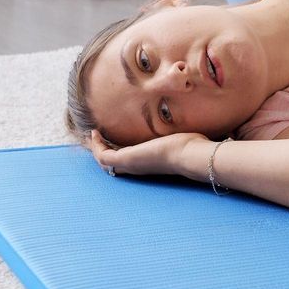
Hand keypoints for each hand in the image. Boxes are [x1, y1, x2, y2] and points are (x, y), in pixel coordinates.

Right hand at [89, 129, 211, 176]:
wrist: (192, 157)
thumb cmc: (194, 148)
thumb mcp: (184, 137)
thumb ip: (184, 132)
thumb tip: (196, 122)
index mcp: (149, 162)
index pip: (128, 160)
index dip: (117, 150)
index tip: (112, 138)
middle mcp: (138, 167)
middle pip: (112, 164)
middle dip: (102, 150)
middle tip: (95, 137)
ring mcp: (132, 165)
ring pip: (105, 162)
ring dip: (96, 148)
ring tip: (92, 134)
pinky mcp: (128, 159)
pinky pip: (103, 157)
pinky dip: (97, 147)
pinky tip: (95, 133)